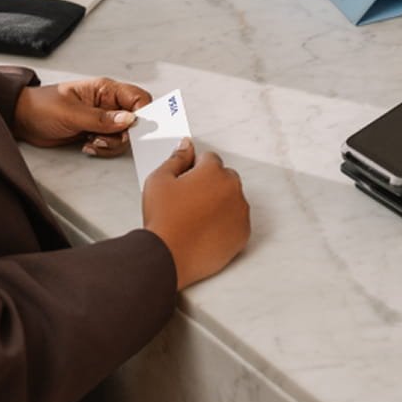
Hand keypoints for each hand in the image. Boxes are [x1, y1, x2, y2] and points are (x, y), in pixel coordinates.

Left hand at [13, 77, 150, 154]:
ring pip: (124, 136)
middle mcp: (108, 103)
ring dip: (110, 144)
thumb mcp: (71, 113)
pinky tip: (87, 145)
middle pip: (135, 120)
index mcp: (105, 89)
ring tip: (91, 141)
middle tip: (103, 137)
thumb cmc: (41, 107)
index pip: (138, 98)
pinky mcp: (96, 132)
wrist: (22, 120)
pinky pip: (111, 144)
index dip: (143, 113)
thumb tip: (130, 119)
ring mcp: (103, 119)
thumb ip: (101, 118)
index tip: (133, 129)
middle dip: (123, 135)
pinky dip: (102, 149)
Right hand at [142, 138, 250, 289]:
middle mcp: (232, 188)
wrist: (168, 257)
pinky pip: (236, 221)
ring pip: (232, 199)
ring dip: (219, 204)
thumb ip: (176, 158)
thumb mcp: (159, 180)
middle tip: (188, 202)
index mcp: (214, 171)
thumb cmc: (163, 219)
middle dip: (210, 184)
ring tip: (195, 219)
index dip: (194, 169)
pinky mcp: (243, 233)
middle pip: (224, 177)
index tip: (184, 182)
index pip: (209, 159)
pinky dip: (225, 224)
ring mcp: (240, 212)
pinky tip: (205, 231)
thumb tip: (186, 145)